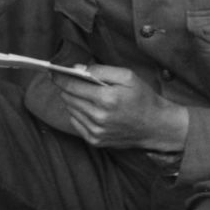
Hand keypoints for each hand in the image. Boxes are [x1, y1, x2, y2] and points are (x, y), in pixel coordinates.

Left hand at [27, 63, 189, 154]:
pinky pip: (76, 123)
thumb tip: (78, 69)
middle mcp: (98, 117)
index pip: (72, 86)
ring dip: (74, 100)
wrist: (156, 126)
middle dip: (68, 87)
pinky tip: (91, 109)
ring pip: (70, 110)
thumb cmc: (143, 98)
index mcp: (106, 98)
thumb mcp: (128, 76)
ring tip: (87, 95)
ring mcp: (96, 131)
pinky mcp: (95, 141)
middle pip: (68, 98)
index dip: (60, 77)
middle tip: (73, 80)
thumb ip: (101, 70)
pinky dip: (78, 114)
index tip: (53, 72)